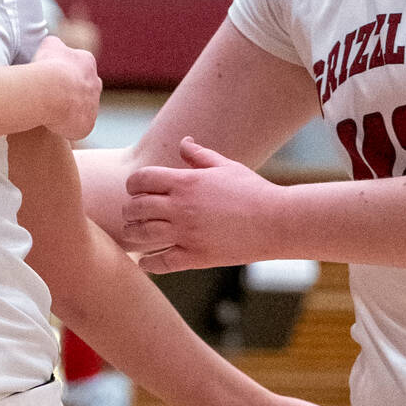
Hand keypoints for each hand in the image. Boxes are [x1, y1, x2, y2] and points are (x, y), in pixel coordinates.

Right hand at [34, 34, 101, 142]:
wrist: (53, 92)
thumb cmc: (49, 66)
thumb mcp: (49, 45)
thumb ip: (55, 46)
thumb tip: (54, 47)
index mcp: (87, 62)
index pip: (78, 68)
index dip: (63, 74)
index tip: (51, 79)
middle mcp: (95, 84)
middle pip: (83, 89)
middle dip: (70, 93)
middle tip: (52, 96)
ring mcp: (93, 105)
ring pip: (81, 109)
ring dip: (68, 110)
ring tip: (50, 111)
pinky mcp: (87, 124)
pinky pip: (77, 127)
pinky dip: (66, 126)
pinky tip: (52, 124)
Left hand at [120, 137, 288, 271]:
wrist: (275, 221)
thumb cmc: (252, 191)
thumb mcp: (226, 167)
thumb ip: (199, 156)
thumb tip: (185, 142)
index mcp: (186, 182)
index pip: (141, 179)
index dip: (133, 184)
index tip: (136, 190)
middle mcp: (181, 207)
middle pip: (135, 208)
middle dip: (130, 210)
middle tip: (133, 214)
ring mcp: (186, 234)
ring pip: (142, 235)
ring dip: (133, 234)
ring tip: (136, 234)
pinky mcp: (195, 257)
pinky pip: (160, 263)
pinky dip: (147, 263)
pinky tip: (145, 261)